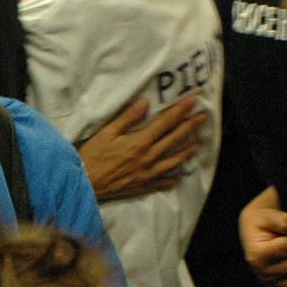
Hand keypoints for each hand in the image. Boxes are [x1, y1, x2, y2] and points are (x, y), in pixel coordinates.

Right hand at [79, 96, 205, 201]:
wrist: (84, 183)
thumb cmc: (92, 155)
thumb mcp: (106, 132)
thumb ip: (127, 118)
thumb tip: (145, 102)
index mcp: (140, 142)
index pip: (165, 122)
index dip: (180, 110)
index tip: (193, 100)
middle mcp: (148, 157)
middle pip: (173, 139)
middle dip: (189, 126)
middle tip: (203, 117)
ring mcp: (146, 173)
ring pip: (172, 161)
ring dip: (186, 152)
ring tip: (196, 145)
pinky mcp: (141, 185)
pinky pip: (161, 182)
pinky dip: (172, 178)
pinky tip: (178, 175)